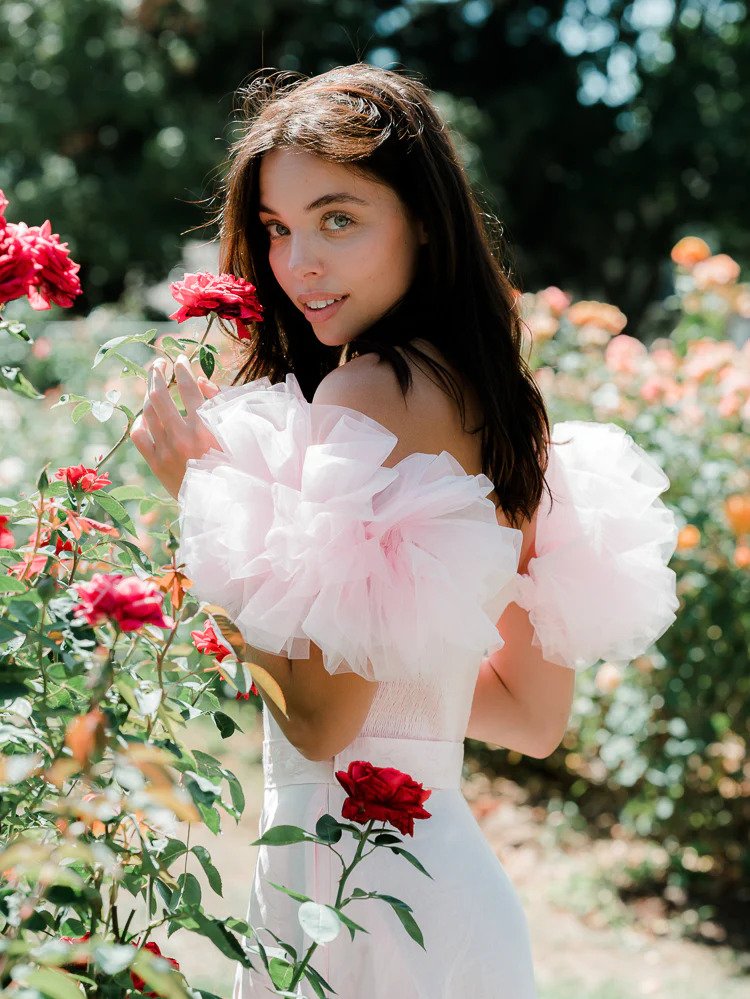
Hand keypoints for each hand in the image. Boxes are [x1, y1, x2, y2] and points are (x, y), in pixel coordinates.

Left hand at [130, 354, 222, 499]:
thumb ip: (219, 404)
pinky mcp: (156, 465)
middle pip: (159, 394)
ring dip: (149, 394)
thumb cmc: (236, 463)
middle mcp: (183, 437)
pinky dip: (141, 422)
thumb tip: (201, 381)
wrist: (225, 503)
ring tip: (154, 385)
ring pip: (147, 413)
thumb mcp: (234, 433)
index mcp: (206, 427)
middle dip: (157, 373)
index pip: (188, 386)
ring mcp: (166, 451)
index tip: (181, 359)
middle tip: (160, 364)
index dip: (182, 368)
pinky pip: (139, 436)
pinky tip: (147, 417)